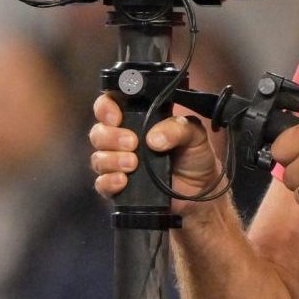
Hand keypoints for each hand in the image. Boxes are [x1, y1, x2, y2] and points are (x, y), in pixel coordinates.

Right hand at [89, 94, 223, 214]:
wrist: (201, 192)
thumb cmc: (194, 156)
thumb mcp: (195, 135)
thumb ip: (177, 128)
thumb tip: (153, 139)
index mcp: (136, 120)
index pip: (108, 106)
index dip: (105, 108)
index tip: (116, 117)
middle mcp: (120, 140)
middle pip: (98, 133)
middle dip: (110, 137)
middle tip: (132, 143)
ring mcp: (117, 165)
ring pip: (97, 158)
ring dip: (111, 159)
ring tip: (133, 164)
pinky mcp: (117, 187)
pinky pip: (101, 183)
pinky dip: (108, 181)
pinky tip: (123, 181)